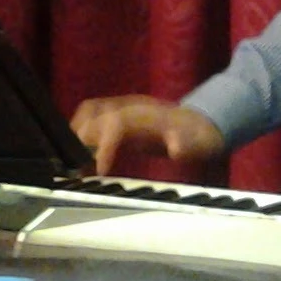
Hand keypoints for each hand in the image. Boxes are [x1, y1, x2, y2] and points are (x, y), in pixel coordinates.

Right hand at [70, 95, 225, 175]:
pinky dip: (81, 131)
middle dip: (84, 143)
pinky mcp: (119, 115)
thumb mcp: (199, 144)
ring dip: (78, 134)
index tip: (99, 171)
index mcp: (150, 114)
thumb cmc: (199, 137)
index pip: (117, 122)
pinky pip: (92, 115)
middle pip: (96, 115)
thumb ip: (187, 146)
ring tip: (77, 164)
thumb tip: (176, 148)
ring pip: (89, 111)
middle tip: (82, 173)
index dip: (104, 145)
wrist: (203, 125)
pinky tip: (81, 155)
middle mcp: (133, 106)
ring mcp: (124, 107)